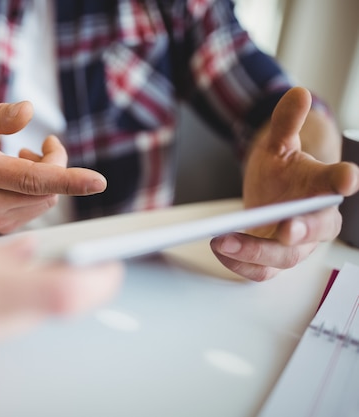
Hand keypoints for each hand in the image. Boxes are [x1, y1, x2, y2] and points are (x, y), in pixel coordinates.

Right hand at [0, 101, 105, 232]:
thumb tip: (28, 112)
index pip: (28, 179)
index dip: (66, 178)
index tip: (98, 181)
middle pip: (46, 187)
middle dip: (55, 163)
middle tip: (43, 144)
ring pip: (47, 199)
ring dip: (49, 176)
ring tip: (24, 159)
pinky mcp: (4, 228)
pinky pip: (40, 207)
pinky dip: (41, 189)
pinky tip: (20, 178)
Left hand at [210, 87, 358, 280]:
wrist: (271, 195)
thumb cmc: (282, 173)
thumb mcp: (280, 144)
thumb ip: (286, 122)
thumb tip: (297, 92)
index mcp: (323, 188)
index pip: (338, 182)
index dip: (344, 180)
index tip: (349, 177)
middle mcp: (316, 221)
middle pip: (317, 231)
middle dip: (302, 230)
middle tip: (285, 228)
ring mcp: (296, 246)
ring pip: (286, 257)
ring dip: (255, 252)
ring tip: (223, 240)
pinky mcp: (274, 261)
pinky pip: (262, 272)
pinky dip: (241, 265)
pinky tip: (219, 251)